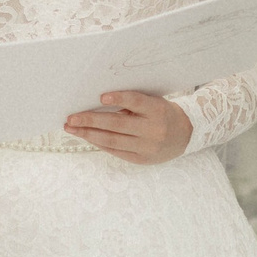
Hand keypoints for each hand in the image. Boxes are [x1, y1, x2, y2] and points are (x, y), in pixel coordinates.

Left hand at [64, 90, 190, 164]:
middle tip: (71, 117)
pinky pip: (116, 151)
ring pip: (112, 140)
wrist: (185, 134)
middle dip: (91, 120)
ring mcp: (147, 146)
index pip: (136, 102)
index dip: (119, 99)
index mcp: (157, 110)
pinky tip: (87, 137)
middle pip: (118, 124)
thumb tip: (98, 103)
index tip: (101, 97)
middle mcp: (153, 129)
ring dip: (88, 134)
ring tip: (72, 128)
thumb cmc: (162, 113)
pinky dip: (99, 143)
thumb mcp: (153, 103)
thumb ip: (132, 103)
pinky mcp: (141, 159)